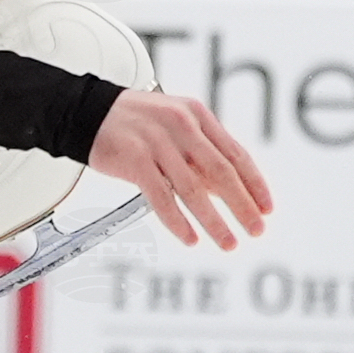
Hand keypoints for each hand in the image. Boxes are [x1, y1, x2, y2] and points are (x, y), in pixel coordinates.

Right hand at [88, 91, 272, 254]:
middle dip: (242, 205)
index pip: (236, 154)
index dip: (255, 184)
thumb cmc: (135, 121)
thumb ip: (202, 151)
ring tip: (227, 241)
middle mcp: (181, 126)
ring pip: (194, 190)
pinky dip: (178, 221)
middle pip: (221, 172)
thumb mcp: (176, 123)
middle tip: (255, 229)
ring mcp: (157, 142)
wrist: (87, 111)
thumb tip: (229, 188)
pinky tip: (189, 237)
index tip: (266, 208)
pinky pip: (161, 197)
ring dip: (214, 221)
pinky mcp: (135, 160)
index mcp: (197, 115)